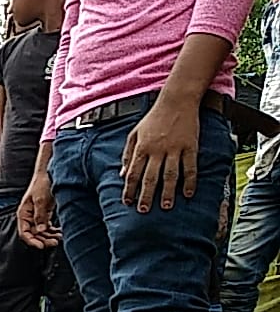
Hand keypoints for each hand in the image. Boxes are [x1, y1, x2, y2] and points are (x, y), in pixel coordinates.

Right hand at [16, 171, 60, 248]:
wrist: (51, 172)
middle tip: (55, 242)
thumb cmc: (42, 183)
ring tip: (59, 237)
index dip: (32, 241)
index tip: (42, 246)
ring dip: (49, 237)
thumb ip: (40, 216)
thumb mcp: (40, 200)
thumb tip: (40, 230)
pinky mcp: (45, 213)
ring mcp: (37, 215)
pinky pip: (47, 227)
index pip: (24, 233)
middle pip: (34, 235)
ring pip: (41, 232)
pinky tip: (60, 232)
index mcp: (23, 213)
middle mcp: (29, 216)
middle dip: (43, 240)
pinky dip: (53, 231)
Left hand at [122, 97, 199, 212]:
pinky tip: (188, 193)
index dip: (129, 189)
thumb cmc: (153, 118)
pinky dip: (190, 181)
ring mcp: (175, 149)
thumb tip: (121, 174)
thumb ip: (127, 154)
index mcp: (142, 148)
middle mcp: (157, 150)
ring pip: (170, 175)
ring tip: (166, 207)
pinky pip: (190, 167)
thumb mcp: (134, 134)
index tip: (127, 202)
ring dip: (168, 192)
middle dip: (146, 195)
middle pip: (150, 177)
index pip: (133, 173)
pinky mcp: (190, 146)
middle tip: (144, 210)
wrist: (176, 101)